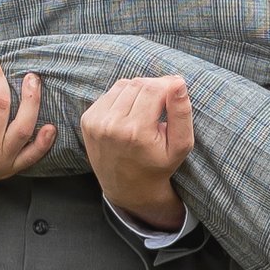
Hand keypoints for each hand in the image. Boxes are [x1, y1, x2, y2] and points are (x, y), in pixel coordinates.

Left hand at [81, 75, 194, 230]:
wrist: (128, 187)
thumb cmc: (159, 165)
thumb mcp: (180, 146)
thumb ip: (182, 114)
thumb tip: (178, 82)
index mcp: (136, 132)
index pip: (154, 88)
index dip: (168, 84)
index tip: (176, 89)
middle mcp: (112, 125)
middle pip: (138, 84)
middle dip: (155, 87)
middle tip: (164, 103)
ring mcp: (96, 122)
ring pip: (124, 85)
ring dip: (139, 91)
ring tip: (147, 110)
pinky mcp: (87, 120)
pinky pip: (110, 93)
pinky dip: (123, 97)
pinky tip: (130, 115)